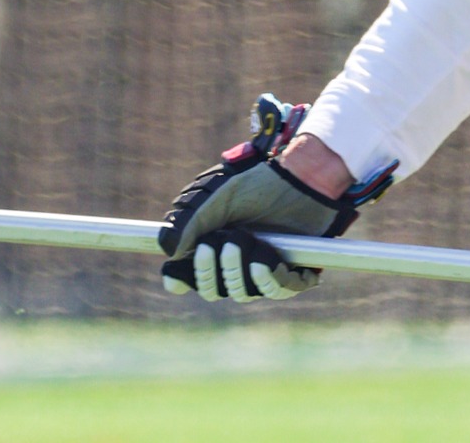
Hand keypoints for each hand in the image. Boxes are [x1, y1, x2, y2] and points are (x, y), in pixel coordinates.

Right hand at [157, 94, 395, 302]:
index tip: (175, 276)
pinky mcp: (295, 271)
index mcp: (217, 248)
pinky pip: (279, 290)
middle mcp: (240, 264)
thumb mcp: (219, 200)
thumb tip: (169, 251)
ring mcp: (267, 269)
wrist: (300, 177)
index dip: (182, 280)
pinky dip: (269, 279)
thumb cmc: (260, 186)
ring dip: (239, 271)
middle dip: (212, 271)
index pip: (194, 278)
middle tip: (219, 242)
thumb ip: (192, 223)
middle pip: (217, 289)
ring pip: (244, 292)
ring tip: (244, 240)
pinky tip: (265, 260)